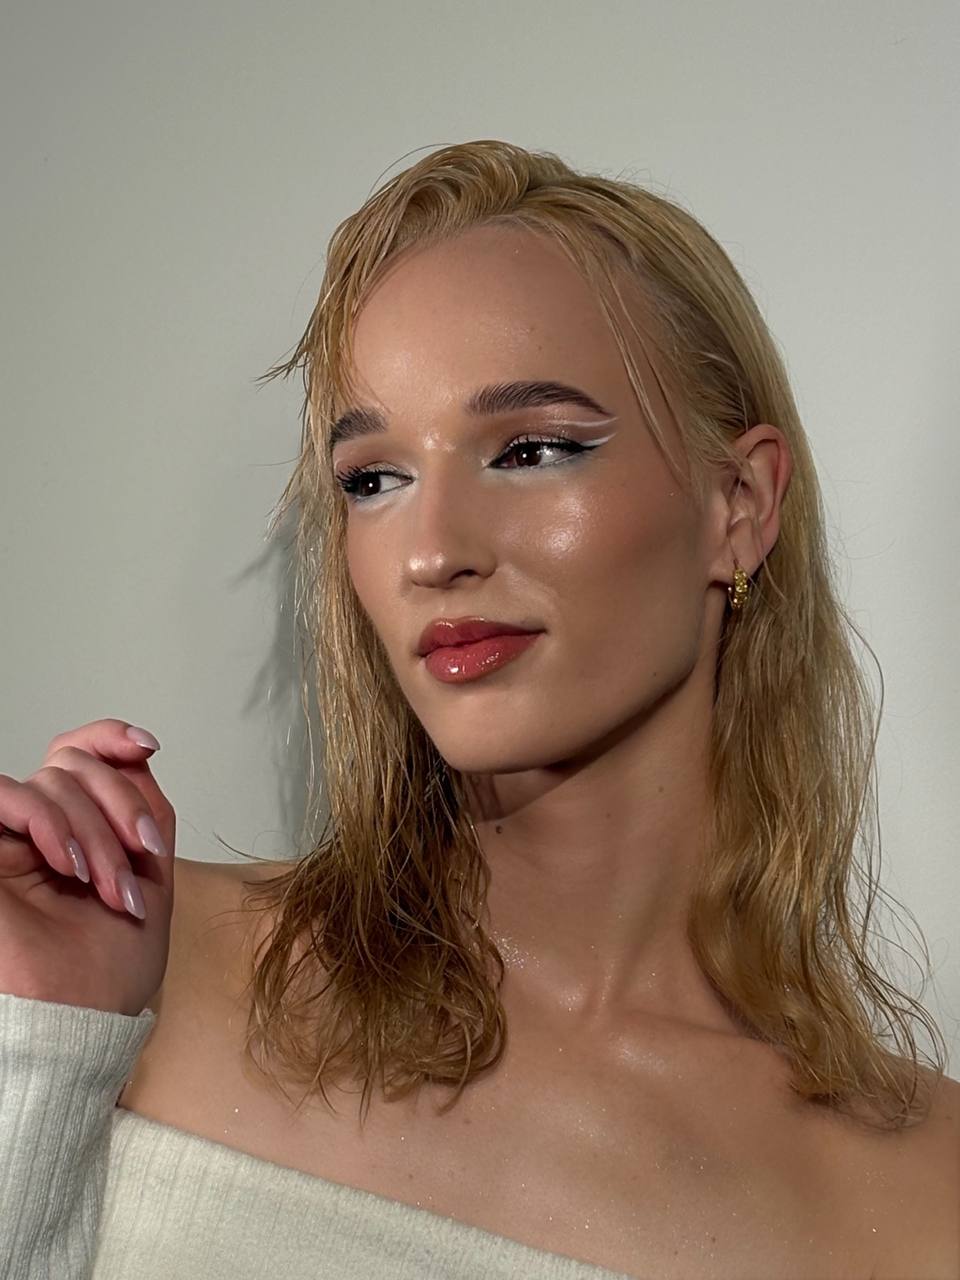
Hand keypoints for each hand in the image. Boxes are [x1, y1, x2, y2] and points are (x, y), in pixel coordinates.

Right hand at [0, 718, 174, 1015]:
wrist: (78, 1019)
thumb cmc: (109, 969)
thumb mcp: (148, 874)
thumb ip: (143, 810)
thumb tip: (136, 753)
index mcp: (76, 831)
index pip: (79, 753)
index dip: (110, 737)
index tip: (148, 746)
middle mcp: (38, 828)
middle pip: (77, 762)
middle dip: (122, 806)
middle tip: (141, 855)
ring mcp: (9, 839)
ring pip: (52, 779)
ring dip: (94, 829)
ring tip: (105, 884)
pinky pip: (5, 794)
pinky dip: (47, 820)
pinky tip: (67, 864)